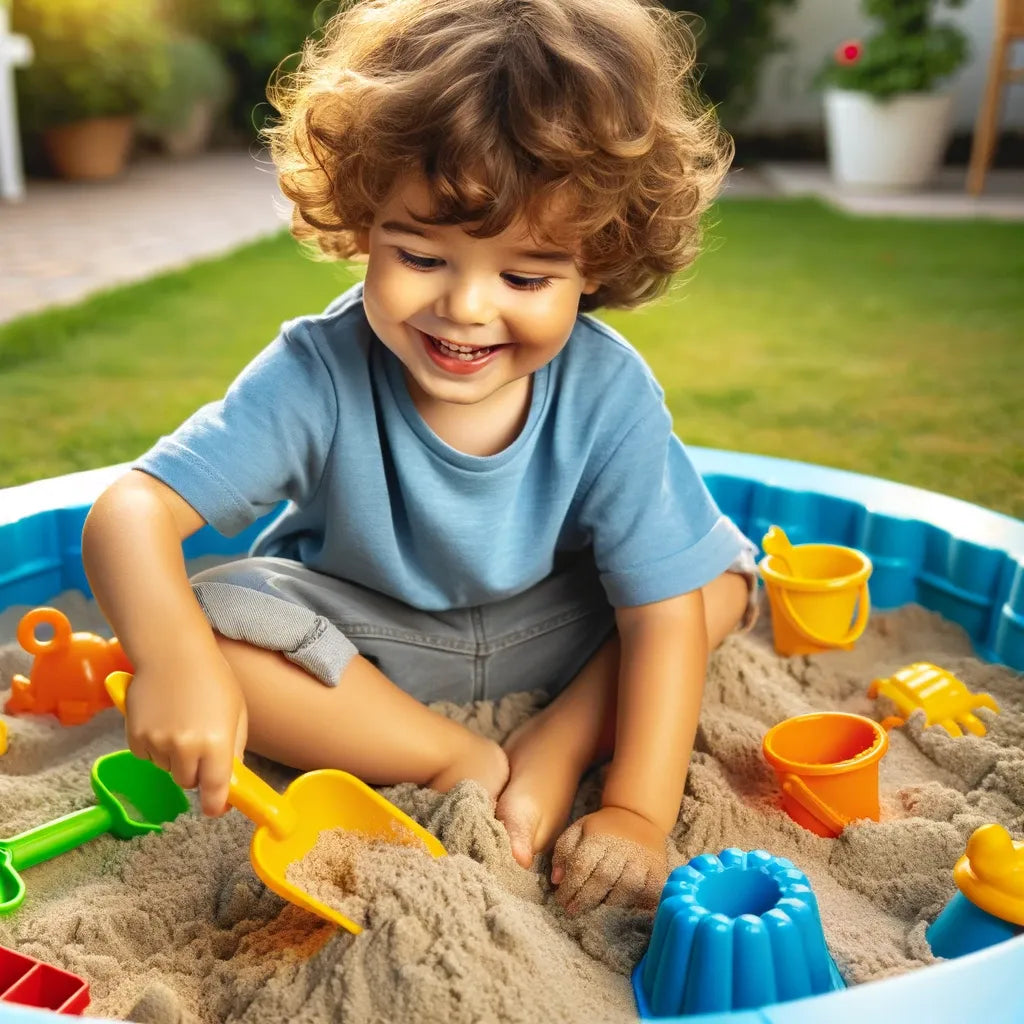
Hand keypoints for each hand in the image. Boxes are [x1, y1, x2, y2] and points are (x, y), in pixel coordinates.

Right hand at [123, 654, 246, 816]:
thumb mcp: (236, 712)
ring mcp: (157, 743)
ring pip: (167, 769)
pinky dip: (155, 746)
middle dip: (196, 771)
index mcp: (216, 743)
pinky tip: (163, 718)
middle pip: (188, 782)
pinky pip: (147, 756)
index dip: (216, 806)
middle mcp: (185, 748)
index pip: (215, 793)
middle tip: (201, 745)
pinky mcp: (135, 737)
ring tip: (181, 722)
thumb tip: (230, 781)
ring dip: (175, 757)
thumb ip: (235, 749)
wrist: (172, 652)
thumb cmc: (212, 678)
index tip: (218, 807)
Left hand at [550, 805, 667, 914]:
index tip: (561, 900)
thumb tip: (556, 879)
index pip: (581, 866)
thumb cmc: (602, 828)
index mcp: (598, 838)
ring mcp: (641, 860)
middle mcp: (621, 849)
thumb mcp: (578, 829)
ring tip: (596, 907)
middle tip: (572, 911)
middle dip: (584, 899)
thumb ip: (563, 851)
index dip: (570, 887)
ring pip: (626, 888)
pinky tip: (624, 906)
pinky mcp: (657, 870)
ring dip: (609, 902)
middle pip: (602, 879)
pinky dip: (637, 903)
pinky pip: (648, 892)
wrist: (637, 817)